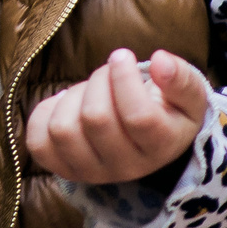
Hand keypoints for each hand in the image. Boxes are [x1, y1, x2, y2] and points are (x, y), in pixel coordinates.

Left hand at [23, 47, 210, 184]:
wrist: (147, 138)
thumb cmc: (167, 109)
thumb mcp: (188, 93)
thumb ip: (181, 78)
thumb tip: (159, 62)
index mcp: (161, 147)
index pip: (138, 116)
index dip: (124, 78)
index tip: (122, 55)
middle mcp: (126, 168)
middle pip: (96, 118)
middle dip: (98, 81)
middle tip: (107, 72)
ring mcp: (91, 172)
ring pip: (63, 130)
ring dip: (72, 96)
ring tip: (89, 91)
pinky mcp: (63, 168)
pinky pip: (38, 142)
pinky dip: (46, 113)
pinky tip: (67, 105)